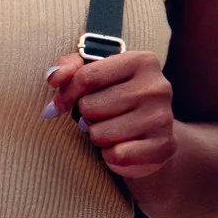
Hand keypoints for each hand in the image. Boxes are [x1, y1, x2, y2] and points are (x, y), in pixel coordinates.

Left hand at [45, 49, 172, 178]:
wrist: (152, 135)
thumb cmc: (115, 98)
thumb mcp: (93, 74)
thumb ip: (69, 67)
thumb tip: (53, 77)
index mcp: (142, 61)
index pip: (86, 77)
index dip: (66, 93)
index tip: (61, 103)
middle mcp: (158, 87)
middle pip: (90, 106)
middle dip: (86, 115)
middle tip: (100, 116)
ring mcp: (163, 117)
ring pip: (99, 133)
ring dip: (97, 135)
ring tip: (112, 130)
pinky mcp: (164, 147)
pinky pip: (116, 155)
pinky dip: (110, 156)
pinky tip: (121, 147)